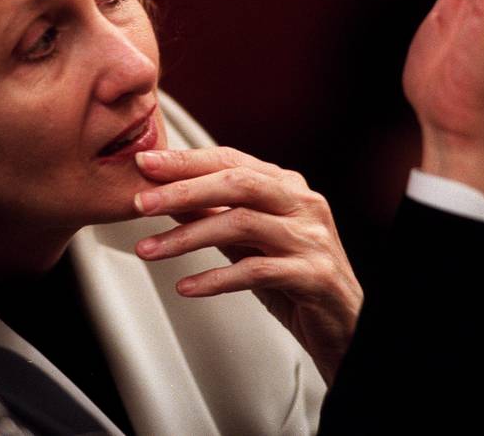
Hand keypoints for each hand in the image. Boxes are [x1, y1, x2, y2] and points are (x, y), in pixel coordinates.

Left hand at [132, 146, 362, 384]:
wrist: (343, 323)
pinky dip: (216, 278)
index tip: (144, 164)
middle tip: (140, 203)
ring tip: (149, 250)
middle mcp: (302, 203)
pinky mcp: (313, 275)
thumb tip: (164, 195)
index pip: (230, 160)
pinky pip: (256, 271)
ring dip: (187, 237)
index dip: (185, 160)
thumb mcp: (247, 240)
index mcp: (286, 186)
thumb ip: (213, 213)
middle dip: (182, 190)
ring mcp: (310, 238)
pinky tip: (186, 286)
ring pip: (241, 224)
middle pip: (236, 183)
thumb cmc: (293, 276)